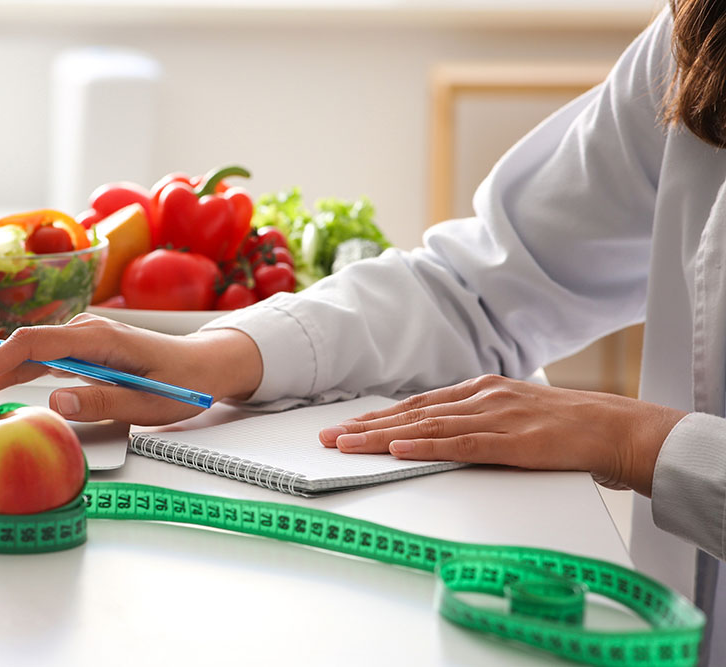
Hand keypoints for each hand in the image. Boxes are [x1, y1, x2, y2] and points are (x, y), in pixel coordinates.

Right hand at [0, 314, 263, 424]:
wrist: (206, 366)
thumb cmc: (184, 383)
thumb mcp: (150, 403)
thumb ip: (105, 403)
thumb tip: (56, 401)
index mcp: (100, 338)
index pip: (33, 344)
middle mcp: (85, 332)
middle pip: (19, 349)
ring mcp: (81, 341)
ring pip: (24, 355)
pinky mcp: (81, 353)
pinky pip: (37, 362)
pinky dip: (8, 377)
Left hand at [318, 374, 686, 495]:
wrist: (614, 428)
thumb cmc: (563, 426)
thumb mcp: (511, 414)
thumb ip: (475, 421)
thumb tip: (435, 433)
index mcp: (478, 391)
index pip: (416, 406)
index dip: (378, 417)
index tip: (345, 427)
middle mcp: (480, 398)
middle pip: (412, 414)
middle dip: (366, 427)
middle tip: (328, 438)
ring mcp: (496, 417)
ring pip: (427, 428)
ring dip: (383, 436)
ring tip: (348, 444)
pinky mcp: (514, 441)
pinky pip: (462, 445)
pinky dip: (427, 446)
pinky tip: (400, 448)